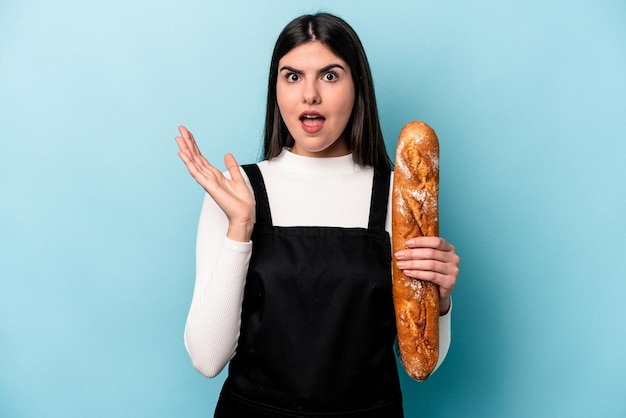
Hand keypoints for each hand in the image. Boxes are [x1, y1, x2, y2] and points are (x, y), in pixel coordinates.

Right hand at [175, 126, 254, 241]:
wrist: (244, 214)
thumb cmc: (241, 201)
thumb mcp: (238, 178)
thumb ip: (231, 166)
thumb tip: (227, 154)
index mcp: (215, 174)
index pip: (201, 157)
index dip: (194, 145)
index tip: (188, 133)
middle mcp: (209, 177)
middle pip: (195, 157)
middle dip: (188, 143)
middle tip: (180, 130)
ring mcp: (207, 181)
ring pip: (193, 162)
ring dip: (186, 150)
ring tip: (178, 138)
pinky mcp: (209, 186)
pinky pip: (197, 173)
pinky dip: (189, 163)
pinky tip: (183, 154)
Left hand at [394, 236, 459, 314]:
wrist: (440, 292)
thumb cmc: (433, 272)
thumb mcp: (430, 259)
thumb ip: (422, 251)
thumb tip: (404, 247)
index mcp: (449, 249)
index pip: (436, 241)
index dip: (421, 242)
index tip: (407, 243)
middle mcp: (454, 258)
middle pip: (431, 253)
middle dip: (412, 254)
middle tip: (399, 256)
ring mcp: (453, 270)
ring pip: (431, 264)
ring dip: (413, 264)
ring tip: (401, 265)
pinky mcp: (450, 282)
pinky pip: (432, 276)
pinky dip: (418, 274)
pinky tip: (408, 272)